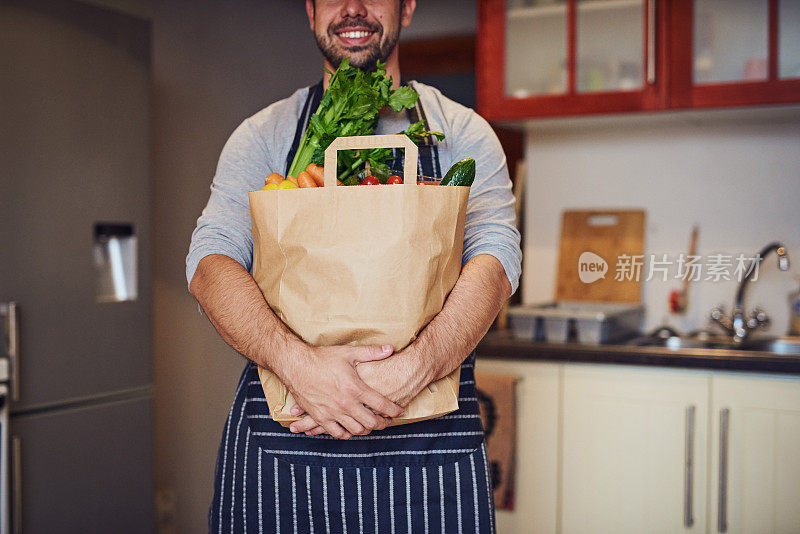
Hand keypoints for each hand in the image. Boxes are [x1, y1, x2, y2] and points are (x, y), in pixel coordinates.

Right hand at [283, 344, 403, 438]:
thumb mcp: (348, 353)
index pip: (382, 405)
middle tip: (388, 421)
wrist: (295, 365)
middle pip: (371, 422)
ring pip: (356, 430)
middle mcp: (345, 404)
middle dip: (383, 423)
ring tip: (371, 425)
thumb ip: (371, 352)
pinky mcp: (320, 417)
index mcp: (355, 388)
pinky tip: (351, 428)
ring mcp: (332, 413)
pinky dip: (347, 433)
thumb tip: (390, 349)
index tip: (400, 411)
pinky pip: (338, 433)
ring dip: (367, 429)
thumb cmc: (322, 358)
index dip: (394, 410)